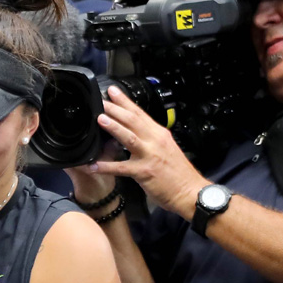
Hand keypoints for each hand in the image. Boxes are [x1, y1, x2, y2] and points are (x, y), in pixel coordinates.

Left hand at [90, 86, 207, 215]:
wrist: (189, 191)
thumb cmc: (178, 173)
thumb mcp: (166, 149)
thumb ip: (150, 140)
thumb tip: (134, 133)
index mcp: (159, 134)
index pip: (140, 113)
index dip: (125, 101)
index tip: (113, 91)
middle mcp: (155, 141)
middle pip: (133, 120)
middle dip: (116, 109)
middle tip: (100, 100)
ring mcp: (150, 155)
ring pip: (129, 137)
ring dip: (114, 127)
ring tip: (100, 118)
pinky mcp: (144, 171)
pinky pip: (121, 168)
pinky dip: (106, 166)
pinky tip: (93, 166)